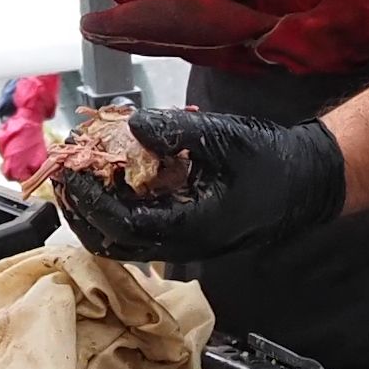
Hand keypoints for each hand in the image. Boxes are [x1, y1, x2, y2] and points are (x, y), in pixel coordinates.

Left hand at [45, 105, 348, 265]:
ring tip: (76, 180)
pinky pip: (137, 231)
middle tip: (61, 180)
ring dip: (93, 214)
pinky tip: (108, 182)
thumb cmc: (272, 162)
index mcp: (192, 227)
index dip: (90, 202)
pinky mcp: (183, 232)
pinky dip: (115, 210)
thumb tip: (133, 124)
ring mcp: (182, 243)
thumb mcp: (226, 137)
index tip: (70, 175)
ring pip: (121, 242)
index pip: (122, 225)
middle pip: (112, 243)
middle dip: (80, 213)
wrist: (307, 181)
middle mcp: (182, 244)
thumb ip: (177, 131)